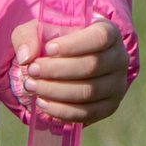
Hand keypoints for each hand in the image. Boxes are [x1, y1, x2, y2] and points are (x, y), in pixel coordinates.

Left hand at [8, 19, 129, 124]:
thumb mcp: (38, 31)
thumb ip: (27, 37)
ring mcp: (117, 84)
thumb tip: (26, 57)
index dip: (74, 45)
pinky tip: (42, 103)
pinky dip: (62, 110)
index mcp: (108, 32)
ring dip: (56, 91)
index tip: (48, 49)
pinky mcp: (109, 106)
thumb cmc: (54, 42)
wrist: (64, 63)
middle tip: (31, 71)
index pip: (99, 37)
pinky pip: (88, 113)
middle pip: (92, 66)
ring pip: (89, 92)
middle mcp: (119, 58)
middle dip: (57, 70)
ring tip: (31, 86)